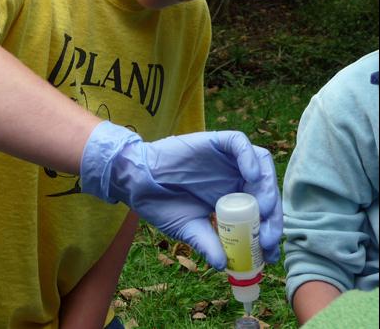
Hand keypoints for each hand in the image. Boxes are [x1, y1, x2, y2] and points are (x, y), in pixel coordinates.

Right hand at [80, 121, 281, 269]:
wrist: (136, 184)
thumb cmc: (161, 204)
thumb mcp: (189, 228)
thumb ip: (208, 243)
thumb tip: (224, 266)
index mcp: (231, 197)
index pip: (261, 211)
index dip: (270, 230)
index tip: (270, 252)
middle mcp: (233, 176)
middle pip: (265, 189)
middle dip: (273, 214)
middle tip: (268, 237)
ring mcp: (226, 159)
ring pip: (260, 164)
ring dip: (267, 186)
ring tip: (263, 209)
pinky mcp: (215, 142)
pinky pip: (240, 143)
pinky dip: (250, 157)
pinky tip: (251, 176)